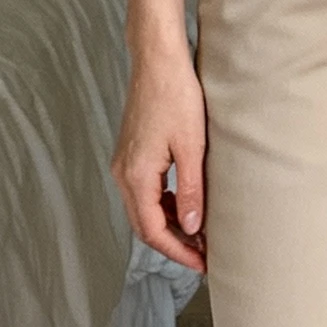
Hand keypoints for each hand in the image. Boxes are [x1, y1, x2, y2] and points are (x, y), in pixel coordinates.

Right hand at [111, 42, 206, 270]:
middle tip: (203, 256)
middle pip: (145, 225)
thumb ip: (191, 191)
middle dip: (174, 244)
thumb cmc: (176, 97)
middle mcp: (123, 174)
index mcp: (136, 176)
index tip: (202, 263)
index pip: (153, 231)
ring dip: (169, 225)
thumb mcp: (192, 148)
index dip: (178, 252)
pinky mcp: (130, 155)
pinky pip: (144, 192)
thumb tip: (193, 227)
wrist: (157, 62)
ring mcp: (124, 164)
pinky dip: (163, 206)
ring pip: (144, 210)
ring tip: (200, 234)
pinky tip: (185, 204)